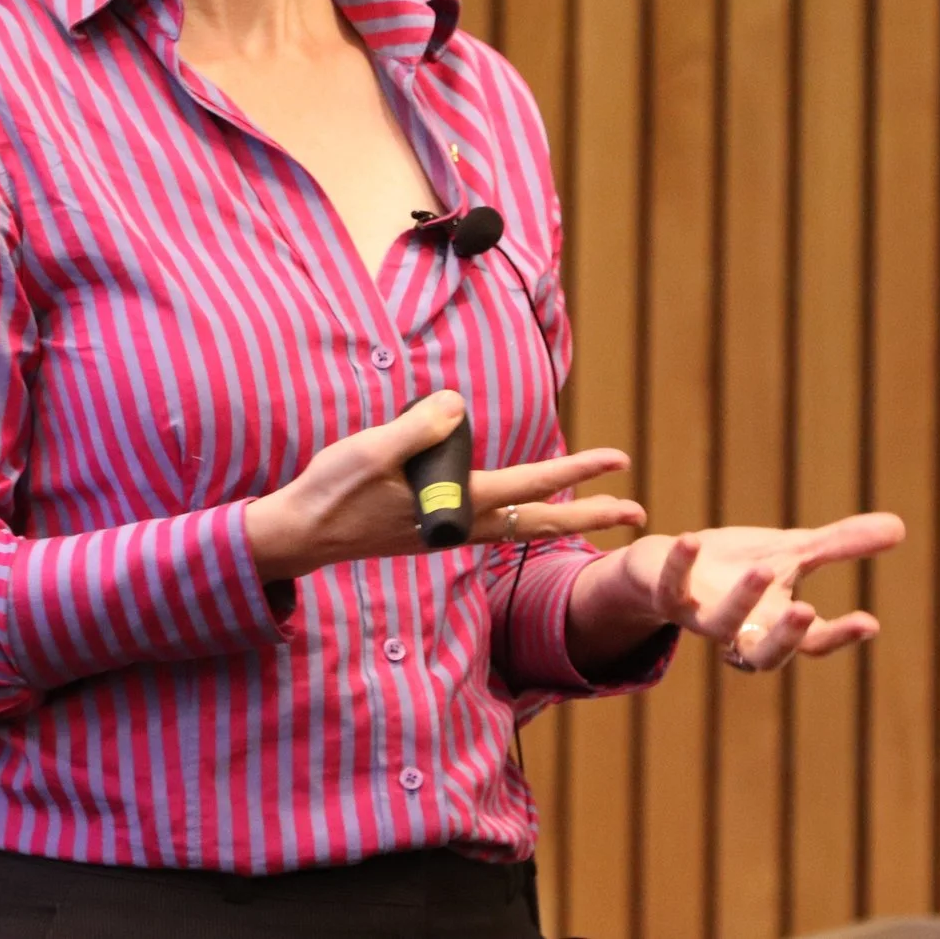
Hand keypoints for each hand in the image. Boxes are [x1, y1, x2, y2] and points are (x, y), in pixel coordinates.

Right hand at [244, 392, 646, 580]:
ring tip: (598, 510)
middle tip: (638, 510)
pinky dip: (522, 516)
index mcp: (455, 505)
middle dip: (591, 514)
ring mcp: (448, 529)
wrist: (301, 534)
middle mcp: (461, 524)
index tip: (619, 461)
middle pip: (539, 520)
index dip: (578, 471)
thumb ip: (417, 428)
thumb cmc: (332, 490)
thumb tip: (458, 406)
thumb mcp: (371, 451)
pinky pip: (492, 521)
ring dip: (560, 515)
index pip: (529, 486)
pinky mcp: (434, 527)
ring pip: (518, 524)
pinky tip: (526, 508)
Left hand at [624, 513, 904, 671]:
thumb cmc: (735, 564)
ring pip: (719, 626)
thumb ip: (840, 545)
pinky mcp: (667, 596)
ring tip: (764, 569)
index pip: (813, 642)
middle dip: (786, 639)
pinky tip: (692, 539)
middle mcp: (739, 630)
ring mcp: (701, 617)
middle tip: (806, 613)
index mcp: (774, 624)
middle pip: (764, 655)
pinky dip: (679, 565)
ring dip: (741, 600)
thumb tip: (901, 527)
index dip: (840, 637)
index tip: (868, 622)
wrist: (667, 563)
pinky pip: (669, 588)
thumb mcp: (792, 551)